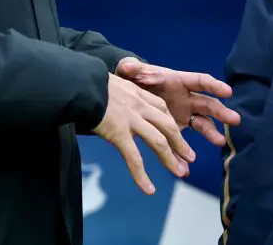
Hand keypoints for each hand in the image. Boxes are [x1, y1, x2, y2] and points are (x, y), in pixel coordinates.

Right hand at [89, 73, 195, 194]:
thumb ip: (120, 95)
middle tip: (190, 158)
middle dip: (180, 143)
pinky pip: (134, 158)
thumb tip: (116, 104)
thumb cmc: (91, 83)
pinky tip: (148, 189)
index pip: (162, 109)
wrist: (81, 84)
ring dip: (171, 159)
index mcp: (139, 94)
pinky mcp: (120, 133)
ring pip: (158, 142)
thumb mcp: (113, 83)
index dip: (171, 124)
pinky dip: (142, 176)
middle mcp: (140, 106)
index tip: (176, 136)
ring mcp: (132, 120)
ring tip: (180, 172)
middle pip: (168, 126)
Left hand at [115, 58, 242, 147]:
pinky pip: (182, 142)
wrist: (130, 92)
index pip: (200, 81)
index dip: (214, 86)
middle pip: (207, 104)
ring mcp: (183, 114)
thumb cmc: (135, 77)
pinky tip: (185, 166)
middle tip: (235, 120)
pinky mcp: (176, 128)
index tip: (228, 92)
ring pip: (202, 124)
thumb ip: (132, 68)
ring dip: (212, 133)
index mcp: (179, 81)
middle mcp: (186, 98)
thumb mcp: (132, 72)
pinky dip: (183, 155)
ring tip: (221, 142)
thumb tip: (128, 65)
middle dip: (221, 112)